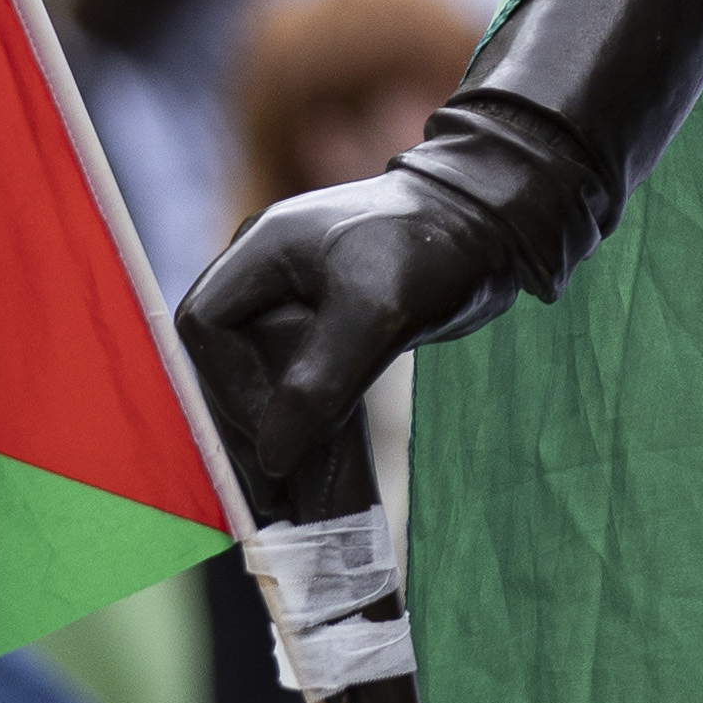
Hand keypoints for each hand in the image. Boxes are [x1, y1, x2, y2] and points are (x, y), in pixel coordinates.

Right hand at [181, 161, 517, 499]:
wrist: (497, 223)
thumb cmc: (434, 248)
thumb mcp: (377, 314)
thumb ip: (318, 382)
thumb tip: (272, 455)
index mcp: (264, 249)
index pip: (205, 325)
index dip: (228, 384)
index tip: (273, 430)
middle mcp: (271, 270)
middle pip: (225, 352)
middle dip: (246, 411)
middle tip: (275, 473)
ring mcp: (300, 294)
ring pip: (261, 367)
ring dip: (275, 419)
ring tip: (294, 479)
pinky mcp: (332, 319)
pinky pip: (298, 372)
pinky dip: (305, 411)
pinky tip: (320, 453)